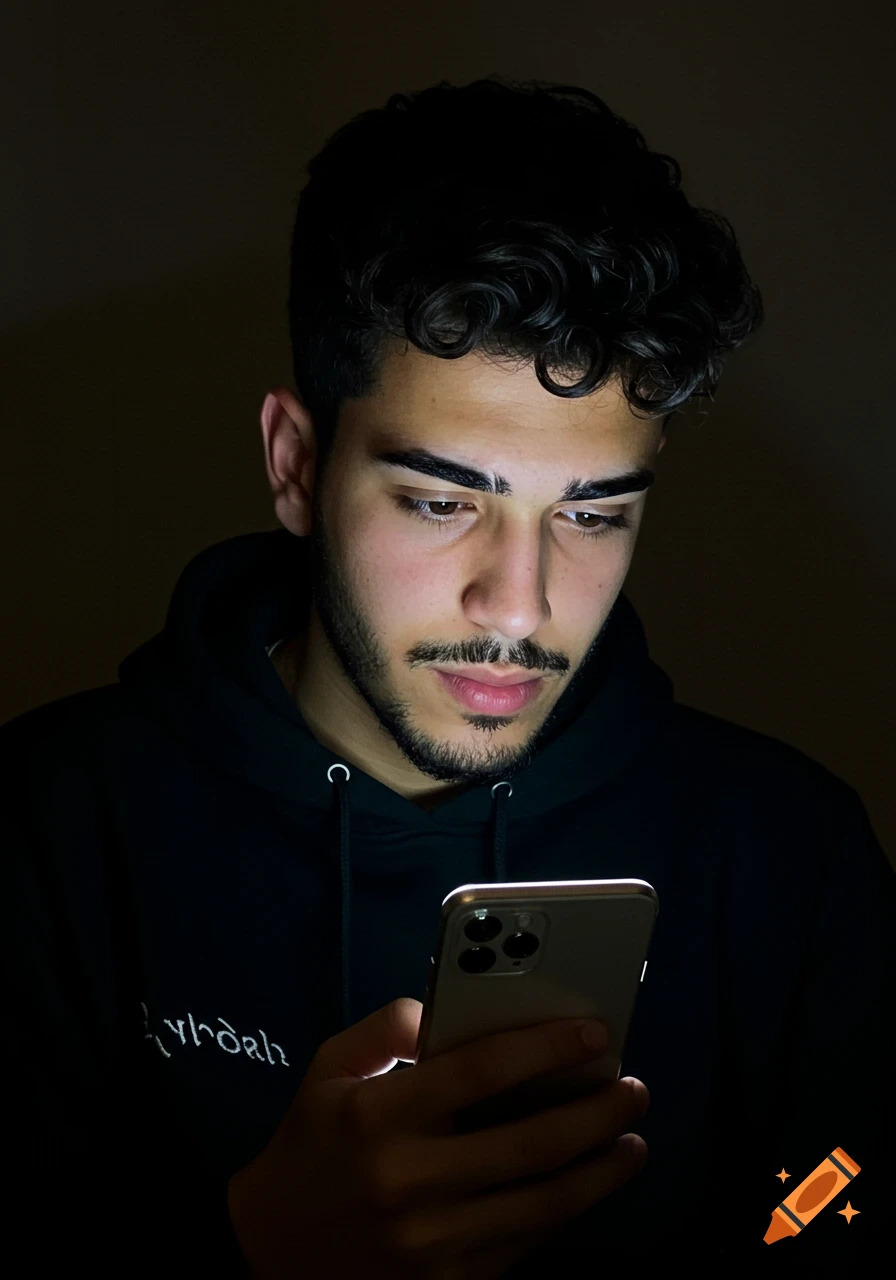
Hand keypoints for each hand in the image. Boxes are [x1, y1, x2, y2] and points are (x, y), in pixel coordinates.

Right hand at [227, 997, 648, 1278]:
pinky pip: (524, 1245)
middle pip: (529, 1145)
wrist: (271, 1251)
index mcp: (379, 1117)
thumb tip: (443, 1009)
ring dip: (600, 1171)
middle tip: (632, 1089)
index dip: (545, 1049)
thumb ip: (386, 1027)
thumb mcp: (329, 1068)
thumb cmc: (311, 1144)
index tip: (594, 1034)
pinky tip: (588, 1185)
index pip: (479, 1072)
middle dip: (595, 1114)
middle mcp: (408, 1181)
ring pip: (541, 1205)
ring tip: (631, 1140)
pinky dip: (565, 1213)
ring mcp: (431, 1242)